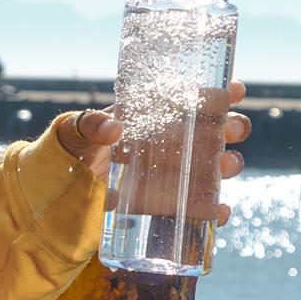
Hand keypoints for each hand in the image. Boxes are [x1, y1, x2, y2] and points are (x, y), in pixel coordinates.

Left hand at [56, 80, 254, 222]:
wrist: (64, 189)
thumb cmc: (75, 149)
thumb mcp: (76, 131)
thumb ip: (89, 124)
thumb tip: (114, 128)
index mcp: (155, 117)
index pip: (194, 100)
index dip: (220, 93)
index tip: (235, 88)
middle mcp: (172, 143)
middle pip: (215, 132)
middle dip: (233, 127)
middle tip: (233, 129)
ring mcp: (174, 174)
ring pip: (215, 167)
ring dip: (229, 164)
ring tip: (227, 164)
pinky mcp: (169, 204)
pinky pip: (200, 207)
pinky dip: (215, 210)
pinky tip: (220, 211)